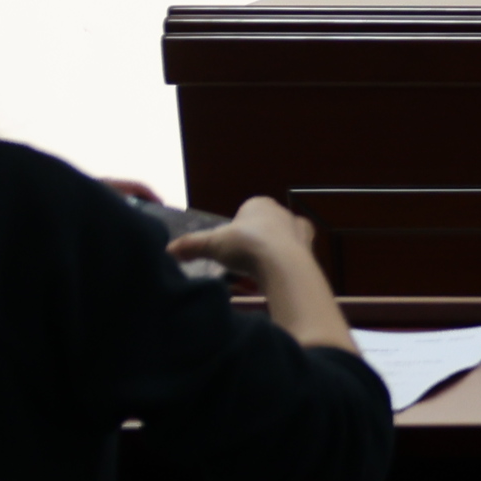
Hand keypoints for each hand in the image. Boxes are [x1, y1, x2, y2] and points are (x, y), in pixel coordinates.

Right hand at [164, 194, 322, 294]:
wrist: (285, 266)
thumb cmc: (246, 246)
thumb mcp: (212, 244)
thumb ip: (190, 245)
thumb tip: (169, 250)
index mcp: (260, 204)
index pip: (246, 212)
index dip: (236, 229)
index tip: (230, 246)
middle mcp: (284, 212)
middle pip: (265, 227)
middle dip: (255, 241)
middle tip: (243, 260)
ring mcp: (300, 232)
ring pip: (282, 241)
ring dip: (271, 254)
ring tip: (258, 271)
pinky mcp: (312, 251)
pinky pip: (295, 258)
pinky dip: (284, 266)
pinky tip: (275, 277)